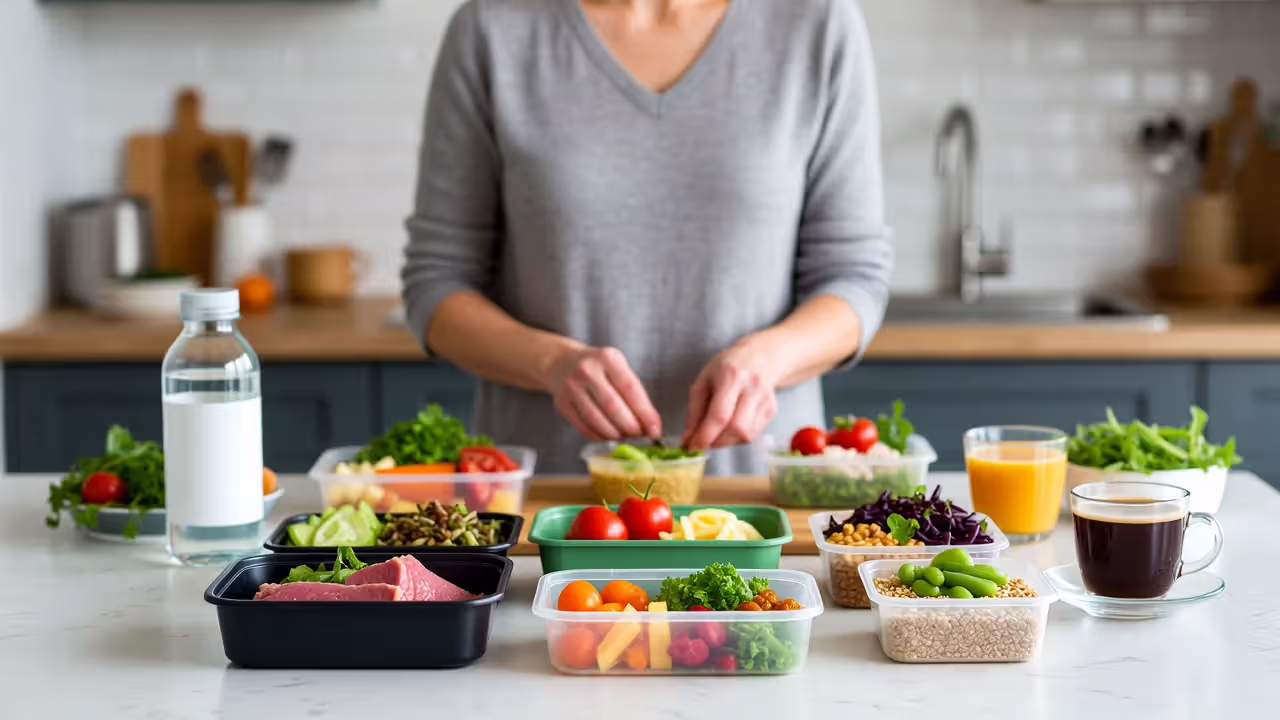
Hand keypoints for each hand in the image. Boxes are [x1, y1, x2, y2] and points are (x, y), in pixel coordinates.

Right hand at [545, 345, 662, 440]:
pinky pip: (584, 427)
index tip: (655, 429)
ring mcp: (571, 387)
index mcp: (606, 358)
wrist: (561, 362)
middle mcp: (587, 370)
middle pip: (613, 406)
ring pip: (597, 420)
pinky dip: (600, 436)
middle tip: (640, 435)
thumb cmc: (597, 367)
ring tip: (625, 436)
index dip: (645, 413)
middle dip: (631, 427)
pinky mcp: (562, 403)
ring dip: (616, 434)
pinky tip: (609, 435)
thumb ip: (633, 391)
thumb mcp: (617, 366)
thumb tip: (649, 423)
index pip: (630, 389)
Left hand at [682, 340, 778, 449]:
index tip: (691, 446)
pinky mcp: (771, 411)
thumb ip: (694, 410)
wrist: (759, 357)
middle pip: (735, 428)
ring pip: (745, 435)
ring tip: (714, 433)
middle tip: (701, 441)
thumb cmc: (726, 367)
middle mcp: (752, 388)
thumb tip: (688, 438)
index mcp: (731, 377)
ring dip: (725, 441)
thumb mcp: (703, 380)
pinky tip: (728, 428)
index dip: (704, 436)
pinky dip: (736, 438)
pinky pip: (752, 434)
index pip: (720, 415)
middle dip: (715, 441)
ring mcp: (765, 400)